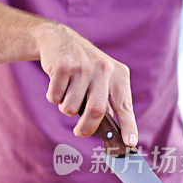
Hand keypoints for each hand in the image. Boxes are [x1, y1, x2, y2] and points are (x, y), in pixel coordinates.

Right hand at [36, 23, 137, 146]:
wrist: (59, 40)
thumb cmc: (82, 68)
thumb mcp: (101, 79)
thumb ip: (106, 101)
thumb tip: (110, 132)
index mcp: (119, 74)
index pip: (125, 105)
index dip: (128, 125)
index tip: (129, 143)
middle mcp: (104, 69)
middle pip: (97, 111)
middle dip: (86, 128)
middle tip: (79, 132)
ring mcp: (83, 67)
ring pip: (70, 107)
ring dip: (64, 106)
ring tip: (66, 92)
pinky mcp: (63, 67)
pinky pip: (55, 97)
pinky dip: (53, 96)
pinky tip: (57, 82)